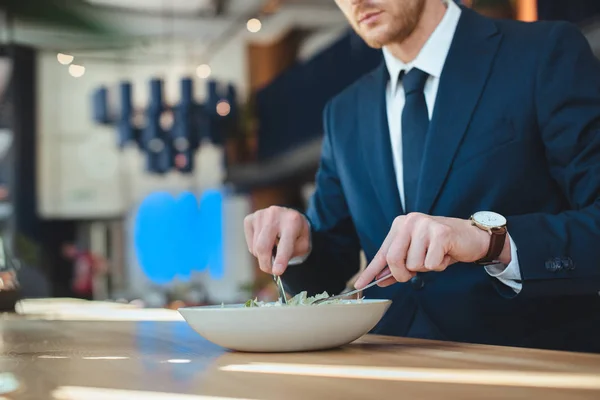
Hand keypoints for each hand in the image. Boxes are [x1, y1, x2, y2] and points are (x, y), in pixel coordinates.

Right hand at [244, 206, 310, 275]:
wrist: (289, 217)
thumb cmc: (297, 234)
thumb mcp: (303, 244)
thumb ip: (292, 254)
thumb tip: (274, 264)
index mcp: (292, 221)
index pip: (285, 243)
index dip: (281, 259)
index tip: (277, 271)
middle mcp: (274, 214)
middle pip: (263, 247)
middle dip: (266, 264)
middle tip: (271, 271)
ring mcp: (260, 215)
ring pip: (255, 247)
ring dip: (263, 256)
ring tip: (273, 250)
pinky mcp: (250, 219)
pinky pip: (250, 244)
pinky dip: (257, 249)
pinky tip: (265, 242)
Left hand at [354, 213, 500, 288]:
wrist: (473, 237)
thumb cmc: (442, 246)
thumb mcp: (417, 254)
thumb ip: (399, 265)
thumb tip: (380, 279)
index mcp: (400, 225)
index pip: (382, 252)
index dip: (371, 271)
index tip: (359, 285)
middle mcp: (410, 221)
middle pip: (393, 259)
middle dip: (403, 273)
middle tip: (414, 272)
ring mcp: (425, 226)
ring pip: (414, 264)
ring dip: (426, 267)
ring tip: (436, 255)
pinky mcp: (441, 234)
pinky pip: (431, 264)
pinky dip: (439, 265)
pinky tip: (445, 254)